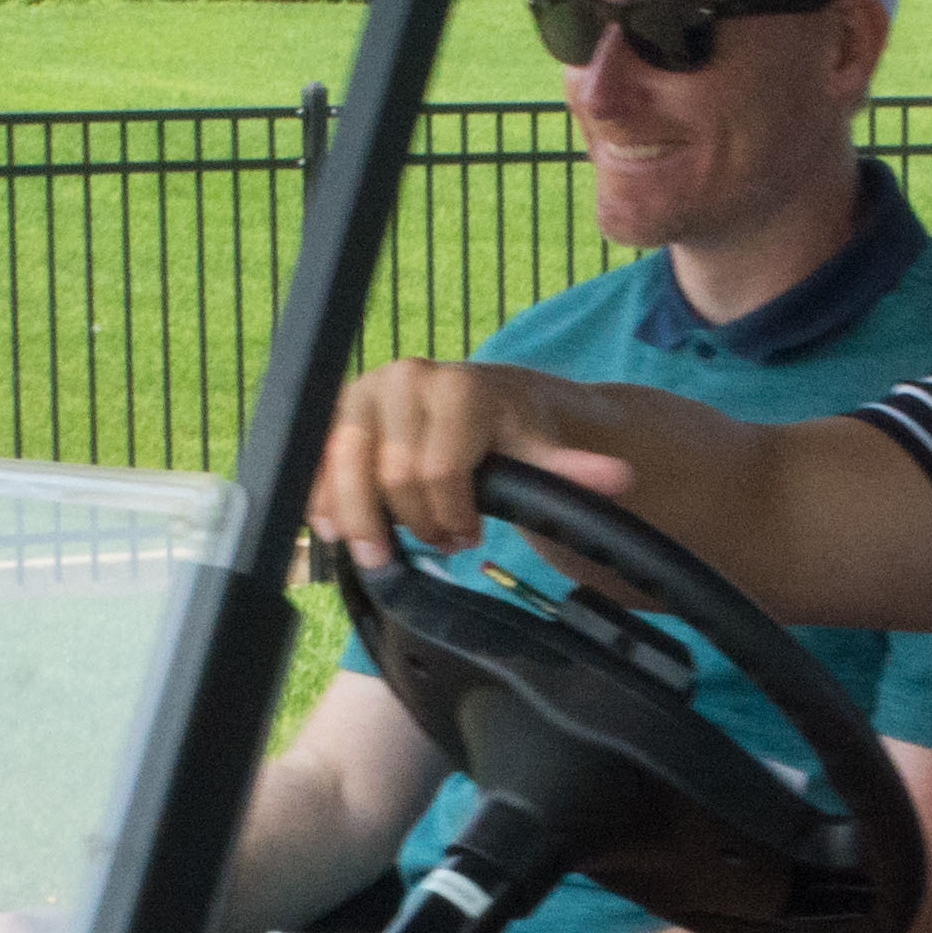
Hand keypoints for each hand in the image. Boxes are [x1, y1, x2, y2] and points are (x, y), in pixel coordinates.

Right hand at [310, 358, 628, 568]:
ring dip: (356, 520)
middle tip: (436, 543)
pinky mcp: (333, 410)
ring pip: (341, 466)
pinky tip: (334, 528)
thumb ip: (570, 469)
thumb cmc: (511, 431)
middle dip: (413, 524)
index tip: (469, 536)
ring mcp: (361, 392)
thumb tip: (617, 478)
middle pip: (390, 476)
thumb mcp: (542, 450)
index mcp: (455, 388)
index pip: (437, 472)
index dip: (451, 517)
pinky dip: (322, 499)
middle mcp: (402, 379)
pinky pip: (314, 461)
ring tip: (376, 553)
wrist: (479, 400)